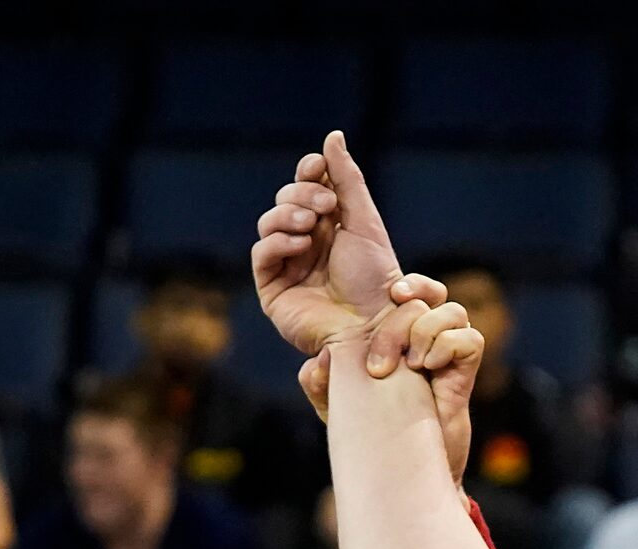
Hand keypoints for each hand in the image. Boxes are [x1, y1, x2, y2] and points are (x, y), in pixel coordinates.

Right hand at [252, 132, 436, 376]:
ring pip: (269, 223)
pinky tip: (300, 244)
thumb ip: (347, 177)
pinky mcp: (273, 290)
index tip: (317, 167)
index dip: (307, 172)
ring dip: (288, 215)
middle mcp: (304, 242)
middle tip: (325, 205)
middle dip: (302, 194)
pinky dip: (278, 243)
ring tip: (312, 224)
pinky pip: (262, 255)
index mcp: (327, 224)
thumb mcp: (364, 220)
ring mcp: (287, 265)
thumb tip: (333, 136)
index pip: (305, 186)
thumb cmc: (375, 277)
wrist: (374, 324)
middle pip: (285, 200)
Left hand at [294, 297, 483, 483]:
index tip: (393, 294)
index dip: (407, 284)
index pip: (408, 289)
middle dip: (398, 324)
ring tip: (411, 366)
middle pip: (425, 298)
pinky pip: (468, 338)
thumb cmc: (372, 433)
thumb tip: (317, 361)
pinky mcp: (465, 370)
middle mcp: (423, 335)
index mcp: (395, 333)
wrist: (405, 468)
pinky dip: (446, 346)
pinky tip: (430, 370)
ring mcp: (446, 351)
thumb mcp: (336, 407)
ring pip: (451, 311)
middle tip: (380, 366)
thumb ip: (320, 384)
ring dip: (425, 333)